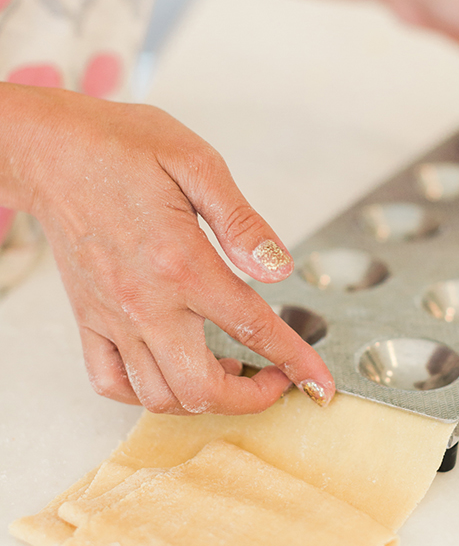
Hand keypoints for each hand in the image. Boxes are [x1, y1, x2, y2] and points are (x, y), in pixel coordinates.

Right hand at [2, 85, 333, 414]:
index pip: (252, 327)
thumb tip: (280, 269)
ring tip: (228, 369)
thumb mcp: (196, 163)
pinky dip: (145, 392)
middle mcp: (145, 302)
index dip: (295, 361)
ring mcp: (112, 317)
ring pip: (158, 396)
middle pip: (201, 387)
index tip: (319, 383)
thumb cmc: (121, 147)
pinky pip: (110, 381)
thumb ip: (242, 223)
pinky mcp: (88, 319)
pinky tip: (170, 369)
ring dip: (202, 398)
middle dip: (250, 398)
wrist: (51, 150)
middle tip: (275, 378)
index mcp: (182, 263)